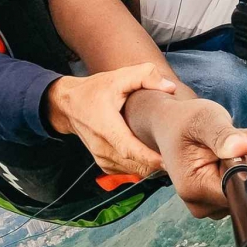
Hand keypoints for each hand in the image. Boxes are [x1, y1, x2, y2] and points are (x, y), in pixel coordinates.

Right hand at [44, 64, 177, 175]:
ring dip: (151, 166)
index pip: (130, 150)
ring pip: (133, 170)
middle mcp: (103, 147)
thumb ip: (145, 76)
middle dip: (158, 164)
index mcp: (106, 127)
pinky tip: (153, 156)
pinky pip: (127, 171)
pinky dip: (141, 167)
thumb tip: (169, 87)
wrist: (68, 105)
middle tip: (179, 155)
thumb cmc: (93, 91)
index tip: (170, 160)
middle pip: (136, 165)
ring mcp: (102, 158)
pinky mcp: (104, 163)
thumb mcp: (118, 76)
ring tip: (169, 154)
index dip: (151, 158)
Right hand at [154, 98, 246, 218]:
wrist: (172, 125)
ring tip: (233, 140)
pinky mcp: (225, 199)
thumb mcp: (202, 119)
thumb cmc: (184, 122)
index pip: (241, 190)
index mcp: (194, 189)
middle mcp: (204, 205)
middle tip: (238, 134)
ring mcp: (215, 205)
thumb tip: (241, 149)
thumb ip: (221, 135)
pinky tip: (238, 150)